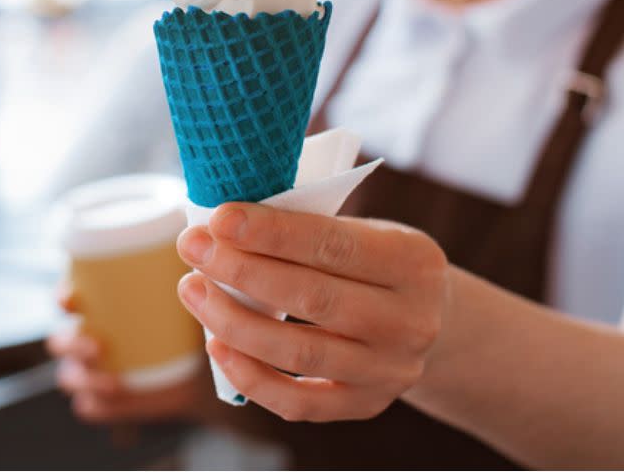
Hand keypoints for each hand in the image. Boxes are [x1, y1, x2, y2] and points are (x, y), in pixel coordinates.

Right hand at [47, 285, 204, 423]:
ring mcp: (91, 373)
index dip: (63, 298)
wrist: (194, 371)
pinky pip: (89, 406)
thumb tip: (193, 272)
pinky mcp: (105, 401)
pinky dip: (97, 405)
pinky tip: (113, 400)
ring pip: (70, 377)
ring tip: (113, 382)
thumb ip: (175, 284)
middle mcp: (85, 340)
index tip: (73, 299)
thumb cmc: (179, 325)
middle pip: (61, 343)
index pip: (66, 300)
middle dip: (74, 345)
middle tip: (100, 346)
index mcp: (96, 310)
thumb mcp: (176, 301)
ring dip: (85, 380)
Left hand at [175, 204, 448, 422]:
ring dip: (234, 321)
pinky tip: (216, 345)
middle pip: (314, 298)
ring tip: (193, 290)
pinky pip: (298, 403)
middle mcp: (410, 320)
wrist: (429, 321)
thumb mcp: (367, 231)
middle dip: (242, 272)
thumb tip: (227, 225)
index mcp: (413, 261)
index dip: (272, 232)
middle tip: (193, 248)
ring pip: (299, 354)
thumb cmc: (375, 262)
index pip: (334, 244)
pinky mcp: (365, 405)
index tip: (220, 218)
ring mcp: (389, 370)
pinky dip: (251, 377)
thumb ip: (311, 228)